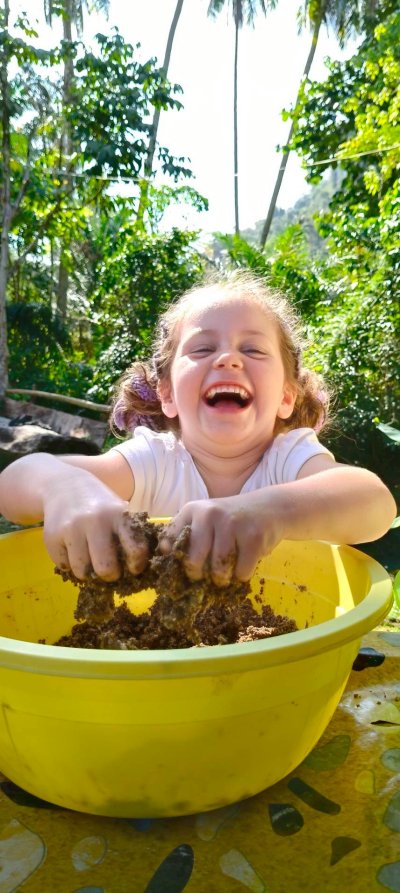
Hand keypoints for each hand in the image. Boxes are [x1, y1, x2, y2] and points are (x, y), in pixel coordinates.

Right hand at [43, 473, 147, 580]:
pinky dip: (68, 565)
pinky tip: (71, 551)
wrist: (62, 485)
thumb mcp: (117, 509)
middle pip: (105, 568)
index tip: (133, 568)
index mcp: (117, 515)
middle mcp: (94, 521)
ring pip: (82, 572)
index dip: (136, 565)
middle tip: (109, 570)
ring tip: (89, 560)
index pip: (135, 549)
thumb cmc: (98, 504)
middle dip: (110, 575)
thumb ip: (128, 534)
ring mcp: (71, 529)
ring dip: (87, 572)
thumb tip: (137, 569)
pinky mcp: (51, 537)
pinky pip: (64, 566)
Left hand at [158, 493, 284, 585]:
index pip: (169, 542)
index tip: (182, 567)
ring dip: (222, 579)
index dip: (174, 561)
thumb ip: (187, 536)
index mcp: (192, 510)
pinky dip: (242, 575)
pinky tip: (244, 564)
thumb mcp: (206, 520)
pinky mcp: (253, 538)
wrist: (270, 507)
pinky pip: (241, 572)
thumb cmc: (231, 521)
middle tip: (205, 576)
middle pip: (193, 562)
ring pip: (218, 570)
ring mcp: (232, 524)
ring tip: (225, 573)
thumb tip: (164, 559)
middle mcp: (209, 514)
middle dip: (198, 576)